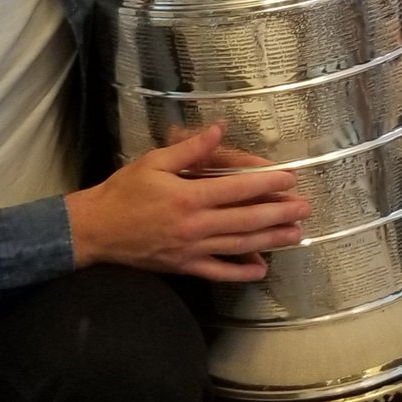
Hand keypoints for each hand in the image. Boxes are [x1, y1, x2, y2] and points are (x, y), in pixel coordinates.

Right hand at [64, 124, 308, 282]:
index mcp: (189, 196)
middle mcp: (196, 225)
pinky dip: (241, 272)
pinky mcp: (185, 266)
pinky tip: (261, 269)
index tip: (289, 178)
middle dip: (279, 213)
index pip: (237, 189)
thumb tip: (219, 130)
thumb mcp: (153, 162)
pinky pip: (219, 272)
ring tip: (296, 235)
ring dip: (271, 240)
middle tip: (304, 208)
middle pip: (247, 219)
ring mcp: (192, 249)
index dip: (266, 183)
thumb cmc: (123, 191)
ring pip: (240, 245)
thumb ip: (190, 150)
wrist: (97, 229)